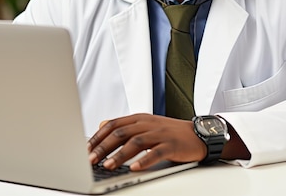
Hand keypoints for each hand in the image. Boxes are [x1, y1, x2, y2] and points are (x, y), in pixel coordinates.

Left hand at [87, 113, 205, 170]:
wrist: (198, 134)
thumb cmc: (170, 132)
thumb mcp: (145, 125)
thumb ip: (124, 126)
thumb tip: (102, 125)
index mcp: (139, 118)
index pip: (113, 124)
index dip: (98, 137)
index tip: (86, 150)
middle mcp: (148, 123)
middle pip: (121, 132)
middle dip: (104, 146)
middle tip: (92, 159)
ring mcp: (160, 133)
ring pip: (136, 142)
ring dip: (120, 155)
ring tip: (109, 166)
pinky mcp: (171, 144)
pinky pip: (156, 152)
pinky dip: (144, 160)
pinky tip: (134, 168)